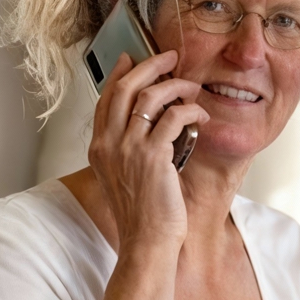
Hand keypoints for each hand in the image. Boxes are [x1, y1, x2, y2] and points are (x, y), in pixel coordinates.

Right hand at [88, 50, 208, 248]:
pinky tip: (201, 114)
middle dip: (149, 65)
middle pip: (124, 87)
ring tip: (191, 86)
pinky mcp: (153, 156)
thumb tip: (148, 122)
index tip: (134, 59)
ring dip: (175, 85)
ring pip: (149, 96)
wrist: (145, 242)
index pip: (106, 98)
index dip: (121, 74)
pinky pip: (174, 117)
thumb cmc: (141, 214)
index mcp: (99, 147)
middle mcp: (109, 144)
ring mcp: (129, 148)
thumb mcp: (122, 176)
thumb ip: (126, 149)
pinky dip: (191, 110)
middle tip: (169, 57)